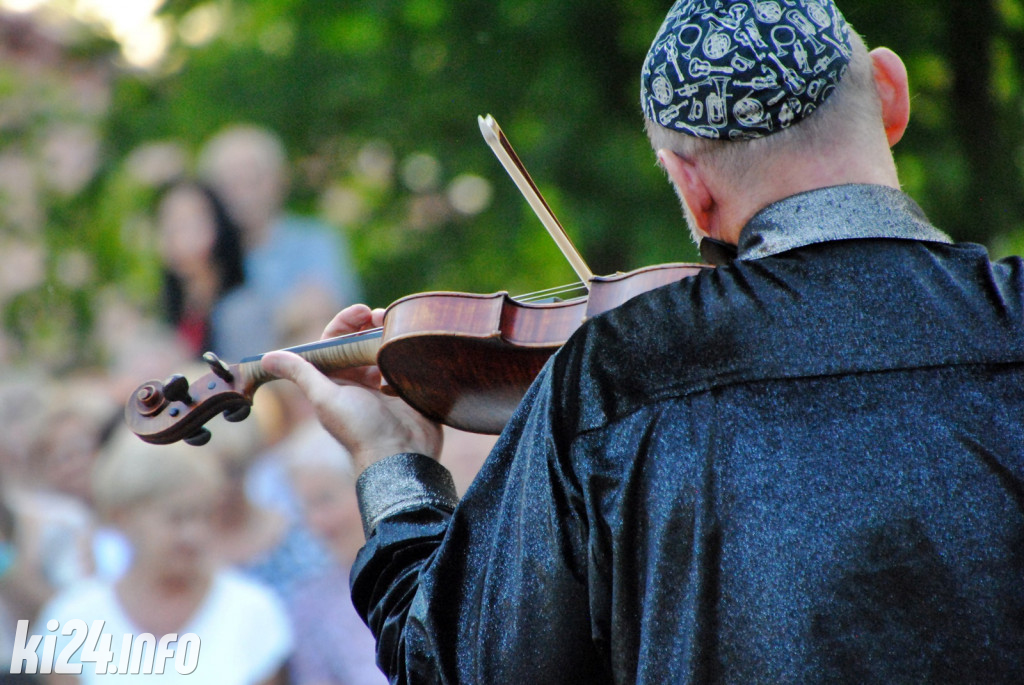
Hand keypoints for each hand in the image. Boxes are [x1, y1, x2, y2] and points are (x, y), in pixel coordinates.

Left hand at [260, 304, 442, 473]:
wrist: (402, 456)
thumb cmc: (360, 429)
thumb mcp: (326, 399)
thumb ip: (301, 374)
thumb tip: (266, 357)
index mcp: (338, 382)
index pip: (336, 342)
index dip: (345, 324)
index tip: (362, 312)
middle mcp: (360, 382)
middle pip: (362, 342)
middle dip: (370, 325)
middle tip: (382, 317)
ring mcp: (387, 385)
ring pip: (386, 350)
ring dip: (390, 335)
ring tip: (399, 328)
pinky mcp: (409, 389)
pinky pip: (408, 363)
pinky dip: (408, 352)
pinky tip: (412, 347)